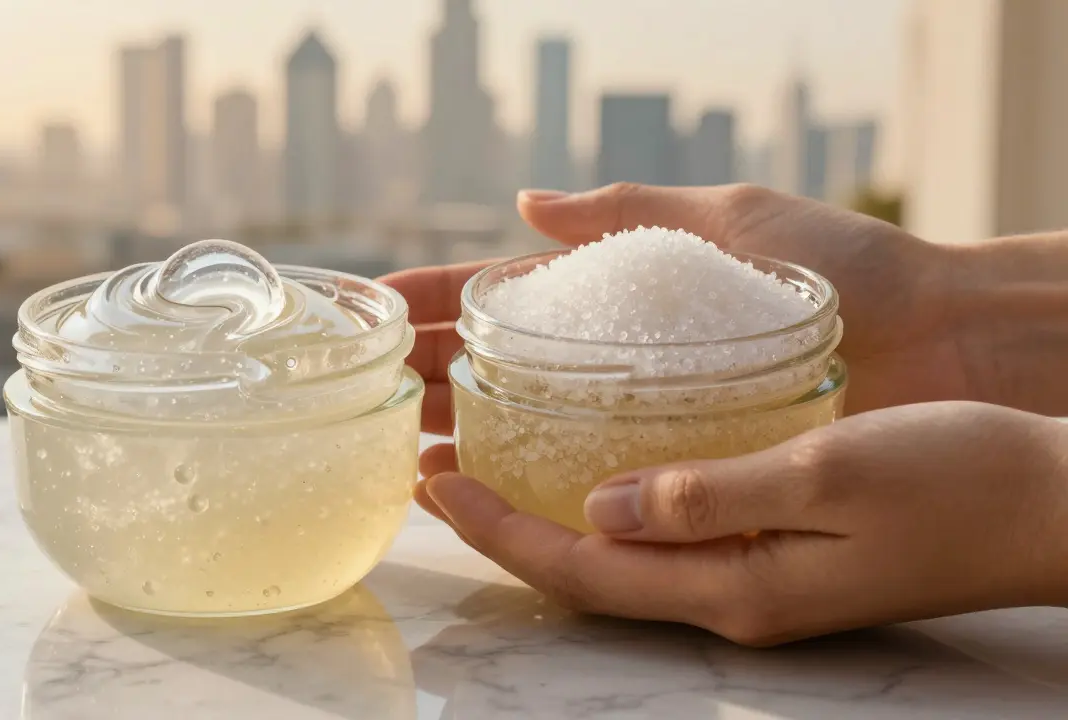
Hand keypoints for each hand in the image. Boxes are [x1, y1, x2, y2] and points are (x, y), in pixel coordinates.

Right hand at [381, 182, 1037, 435]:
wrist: (945, 340)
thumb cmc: (849, 270)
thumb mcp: (732, 219)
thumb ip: (631, 211)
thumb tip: (528, 203)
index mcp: (627, 295)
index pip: (507, 295)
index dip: (438, 297)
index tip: (378, 305)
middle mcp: (625, 363)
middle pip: (501, 364)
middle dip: (429, 367)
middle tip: (369, 382)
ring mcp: (649, 419)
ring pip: (529, 427)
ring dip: (461, 430)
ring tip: (404, 442)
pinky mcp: (684, 468)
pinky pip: (591, 481)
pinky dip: (531, 486)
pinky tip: (484, 493)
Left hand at [415, 402, 1067, 644]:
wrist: (1046, 502)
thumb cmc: (955, 479)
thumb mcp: (824, 474)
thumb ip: (706, 495)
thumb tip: (597, 507)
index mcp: (733, 587)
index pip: (583, 569)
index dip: (500, 532)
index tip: (435, 485)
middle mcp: (732, 598)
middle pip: (587, 574)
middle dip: (503, 530)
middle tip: (436, 474)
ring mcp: (756, 583)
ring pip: (621, 561)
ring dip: (547, 520)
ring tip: (487, 469)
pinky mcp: (778, 557)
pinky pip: (667, 542)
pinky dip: (610, 512)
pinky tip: (589, 475)